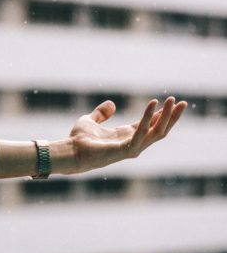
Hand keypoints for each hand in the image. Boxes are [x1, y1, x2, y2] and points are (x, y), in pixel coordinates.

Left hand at [50, 96, 186, 174]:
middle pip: (158, 130)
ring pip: (156, 133)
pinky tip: (153, 104)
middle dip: (171, 117)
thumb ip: (101, 113)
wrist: (69, 151)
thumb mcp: (91, 120)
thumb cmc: (78, 139)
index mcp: (125, 136)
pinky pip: (141, 132)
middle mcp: (131, 143)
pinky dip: (148, 118)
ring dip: (166, 117)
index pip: (149, 126)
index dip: (160, 114)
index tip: (170, 103)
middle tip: (182, 102)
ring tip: (174, 101)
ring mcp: (130, 148)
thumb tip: (112, 104)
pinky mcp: (125, 150)